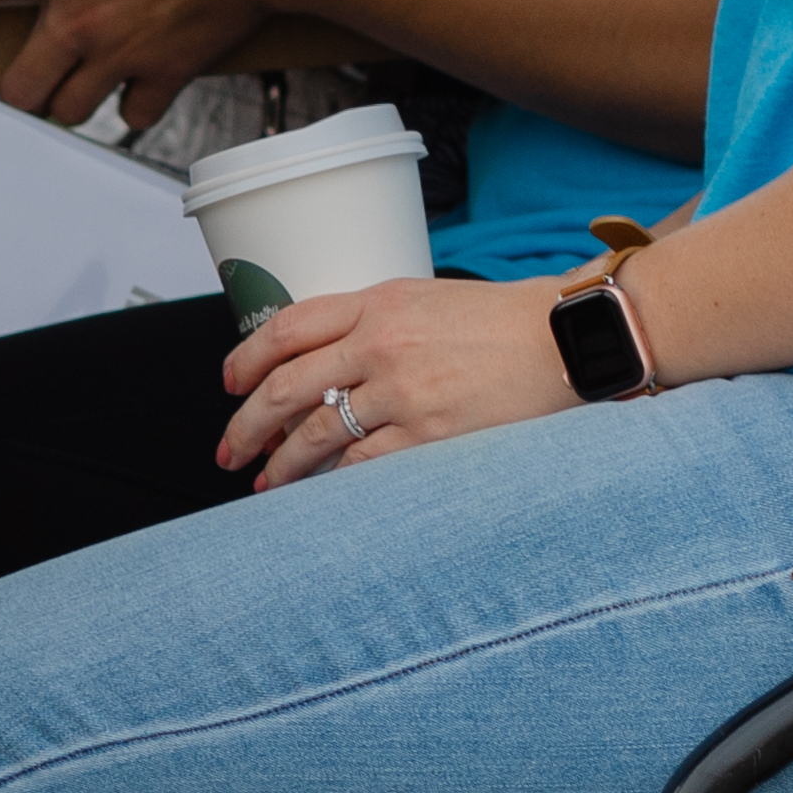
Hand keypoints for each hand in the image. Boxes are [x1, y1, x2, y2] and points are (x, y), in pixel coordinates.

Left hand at [0, 0, 279, 130]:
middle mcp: (81, 18)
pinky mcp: (168, 70)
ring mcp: (123, 51)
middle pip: (18, 83)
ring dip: (63, 99)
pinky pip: (133, 114)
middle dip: (12, 83)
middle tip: (18, 69)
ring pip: (69, 108)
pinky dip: (127, 107)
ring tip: (67, 82)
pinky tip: (128, 87)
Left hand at [216, 272, 579, 484]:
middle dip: (247, 424)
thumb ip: (370, 324)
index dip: (246, 359)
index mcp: (374, 303)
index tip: (229, 384)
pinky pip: (361, 464)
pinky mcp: (429, 433)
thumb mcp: (424, 300)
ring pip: (316, 432)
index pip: (286, 328)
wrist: (564, 339)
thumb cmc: (498, 322)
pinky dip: (331, 481)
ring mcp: (402, 391)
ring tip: (265, 482)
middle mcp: (380, 344)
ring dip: (283, 463)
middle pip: (286, 386)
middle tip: (228, 450)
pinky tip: (317, 493)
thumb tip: (321, 364)